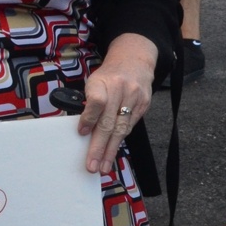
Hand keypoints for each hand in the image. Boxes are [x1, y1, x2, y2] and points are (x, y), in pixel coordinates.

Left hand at [75, 40, 156, 172]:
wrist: (134, 60)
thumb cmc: (108, 76)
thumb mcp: (94, 82)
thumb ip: (89, 103)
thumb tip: (84, 130)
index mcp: (103, 82)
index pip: (97, 102)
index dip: (89, 119)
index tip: (82, 133)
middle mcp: (121, 89)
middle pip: (109, 122)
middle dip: (99, 147)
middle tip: (91, 166)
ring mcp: (135, 97)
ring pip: (121, 128)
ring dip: (111, 150)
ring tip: (103, 166)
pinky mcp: (144, 103)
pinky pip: (130, 126)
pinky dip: (120, 139)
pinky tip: (113, 151)